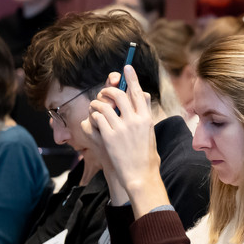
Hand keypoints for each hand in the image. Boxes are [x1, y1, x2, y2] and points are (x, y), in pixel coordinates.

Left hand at [84, 67, 168, 212]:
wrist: (140, 176)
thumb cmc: (146, 158)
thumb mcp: (150, 133)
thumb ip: (145, 114)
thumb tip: (143, 95)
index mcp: (146, 118)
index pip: (138, 92)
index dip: (131, 78)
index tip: (126, 67)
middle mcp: (135, 120)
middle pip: (118, 94)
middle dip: (108, 91)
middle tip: (103, 93)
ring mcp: (121, 127)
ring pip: (103, 105)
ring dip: (97, 105)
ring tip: (95, 109)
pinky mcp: (109, 136)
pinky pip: (97, 118)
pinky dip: (94, 117)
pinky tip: (94, 122)